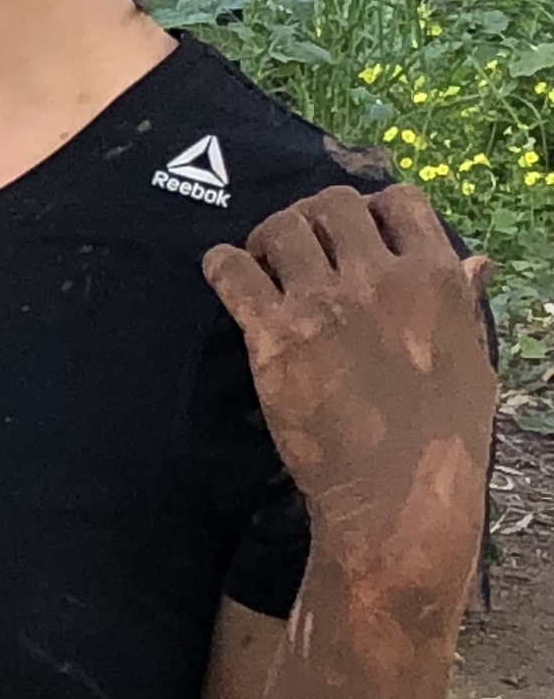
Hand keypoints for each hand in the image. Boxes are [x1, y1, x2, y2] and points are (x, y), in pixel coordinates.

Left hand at [203, 182, 494, 600]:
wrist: (397, 498)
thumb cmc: (444, 435)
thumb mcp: (474, 359)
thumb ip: (464, 300)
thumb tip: (477, 259)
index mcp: (436, 279)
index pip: (398, 201)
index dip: (371, 209)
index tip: (355, 232)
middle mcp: (379, 279)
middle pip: (331, 205)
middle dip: (314, 218)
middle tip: (301, 247)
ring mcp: (323, 304)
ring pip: (281, 227)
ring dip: (268, 238)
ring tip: (266, 264)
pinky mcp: (273, 334)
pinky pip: (232, 270)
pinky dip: (222, 264)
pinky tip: (225, 274)